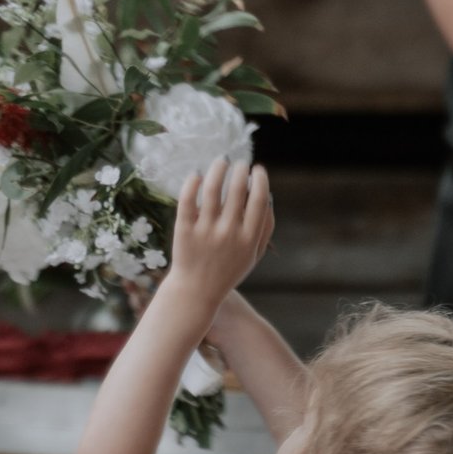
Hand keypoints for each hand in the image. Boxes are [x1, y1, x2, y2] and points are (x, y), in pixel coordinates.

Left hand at [164, 159, 272, 316]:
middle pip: (237, 189)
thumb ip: (265, 228)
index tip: (257, 169)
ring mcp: (205, 231)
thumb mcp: (253, 255)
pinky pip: (187, 200)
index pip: (259, 199)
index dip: (260, 179)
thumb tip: (268, 195)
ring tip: (221, 162)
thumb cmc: (228, 270)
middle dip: (241, 170)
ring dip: (219, 168)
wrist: (195, 292)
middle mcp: (228, 233)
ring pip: (212, 189)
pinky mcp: (184, 231)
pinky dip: (192, 182)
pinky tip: (197, 174)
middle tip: (240, 163)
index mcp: (248, 238)